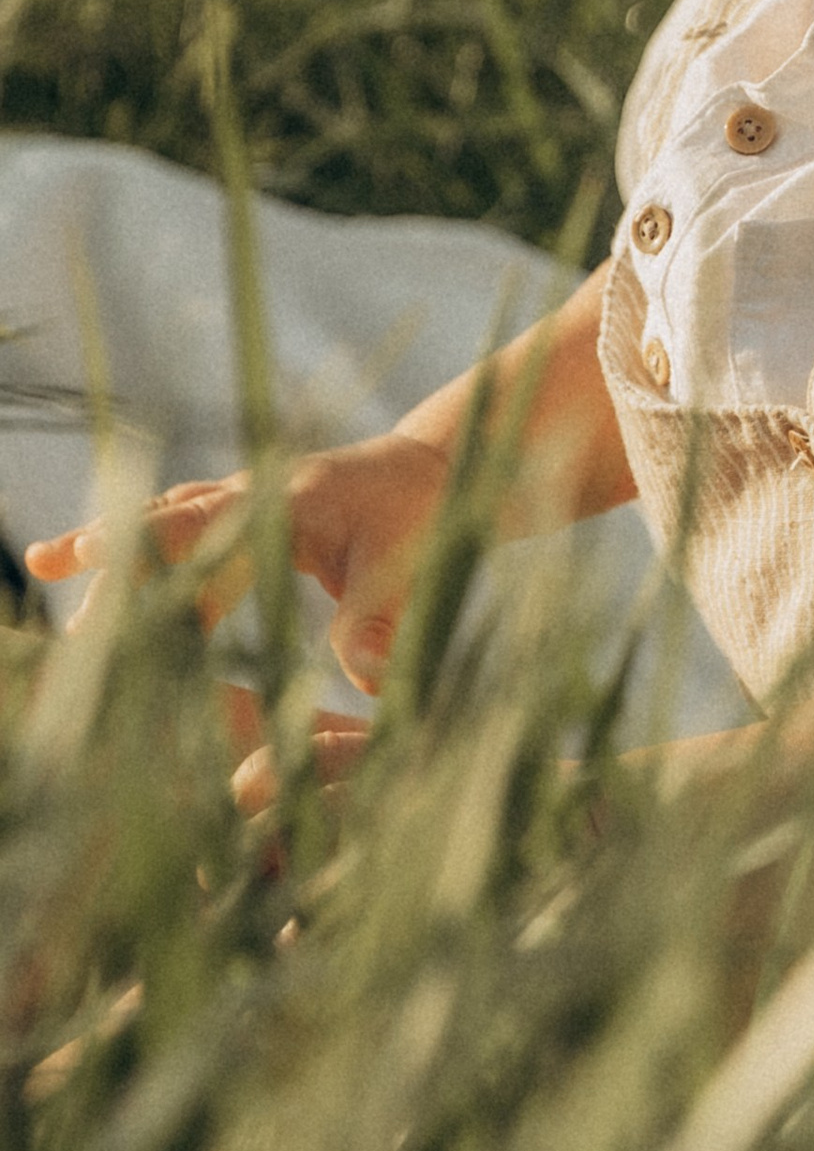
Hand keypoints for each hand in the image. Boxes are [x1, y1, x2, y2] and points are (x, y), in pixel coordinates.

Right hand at [26, 429, 456, 695]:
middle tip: (49, 579)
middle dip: (111, 554)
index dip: (156, 551)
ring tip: (43, 564)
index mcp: (289, 502)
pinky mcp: (238, 516)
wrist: (433, 469)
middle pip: (168, 522)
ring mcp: (241, 500)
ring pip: (163, 523)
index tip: (101, 565)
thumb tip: (364, 681)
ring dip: (111, 549)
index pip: (209, 525)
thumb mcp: (410, 571)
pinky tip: (77, 572)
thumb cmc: (422, 518)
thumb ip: (378, 623)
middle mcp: (254, 493)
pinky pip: (177, 533)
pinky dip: (136, 554)